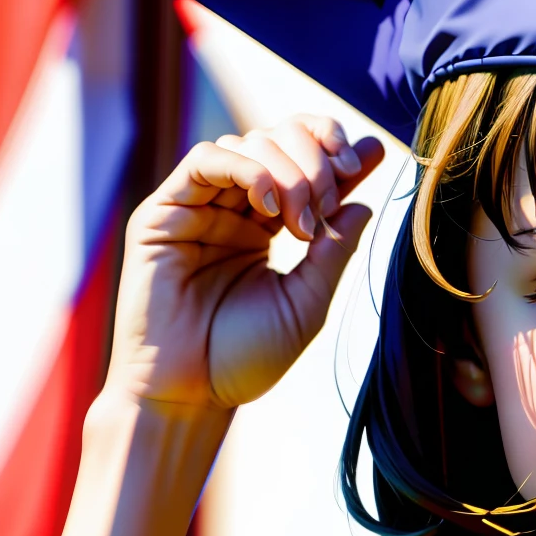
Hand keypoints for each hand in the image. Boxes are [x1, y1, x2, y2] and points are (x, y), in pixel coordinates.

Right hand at [103, 113, 385, 412]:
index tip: (373, 154)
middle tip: (331, 201)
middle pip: (280, 140)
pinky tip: (269, 205)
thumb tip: (364, 202)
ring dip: (288, 169)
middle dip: (317, 161)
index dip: (338, 148)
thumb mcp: (307, 303)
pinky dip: (245, 168)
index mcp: (268, 224)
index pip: (304, 162)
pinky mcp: (163, 213)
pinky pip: (205, 161)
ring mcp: (198, 207)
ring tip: (303, 220)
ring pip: (248, 143)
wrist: (189, 395)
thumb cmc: (244, 358)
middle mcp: (233, 208)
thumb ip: (334, 251)